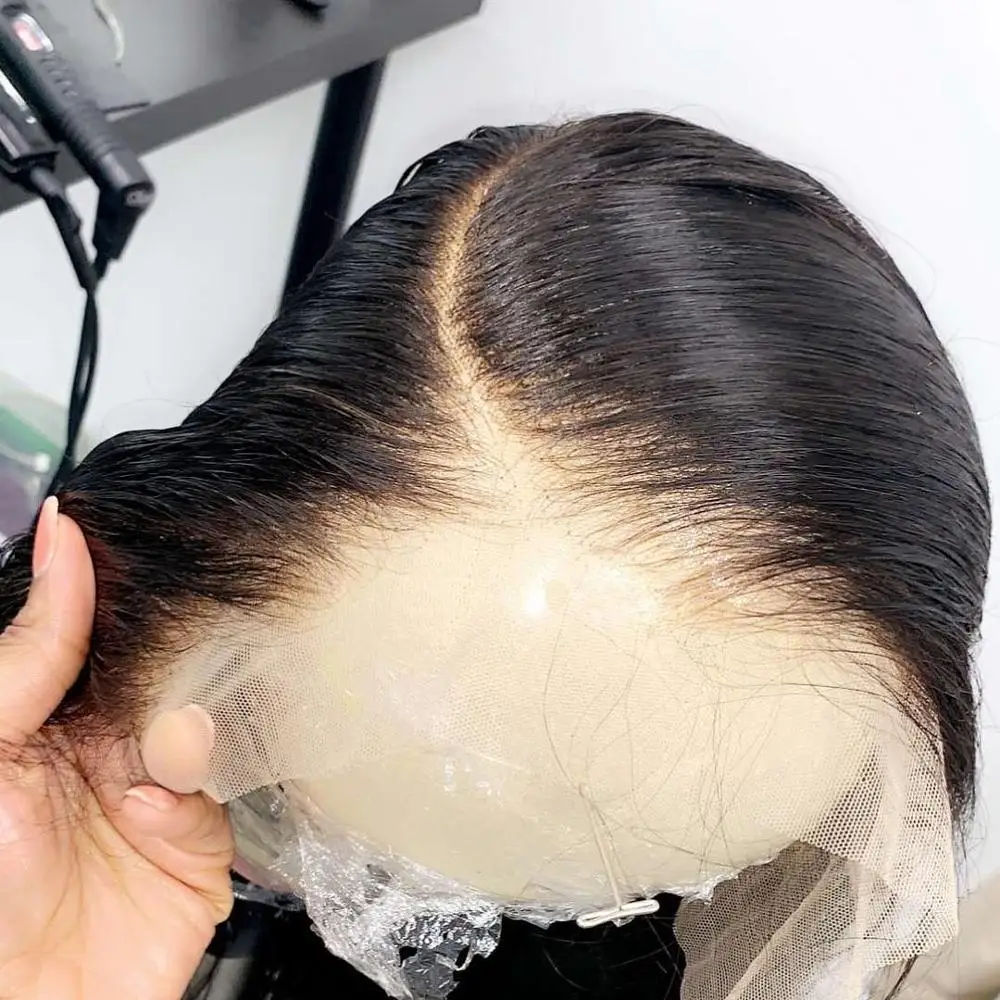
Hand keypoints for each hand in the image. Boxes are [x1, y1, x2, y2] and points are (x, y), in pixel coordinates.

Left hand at [0, 498, 233, 999]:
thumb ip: (30, 651)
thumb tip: (61, 542)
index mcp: (54, 709)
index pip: (109, 626)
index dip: (130, 591)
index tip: (156, 546)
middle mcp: (110, 740)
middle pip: (170, 663)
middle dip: (173, 653)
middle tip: (150, 659)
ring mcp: (158, 788)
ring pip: (204, 716)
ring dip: (177, 728)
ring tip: (136, 760)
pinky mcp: (201, 838)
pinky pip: (219, 787)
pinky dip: (186, 794)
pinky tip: (149, 811)